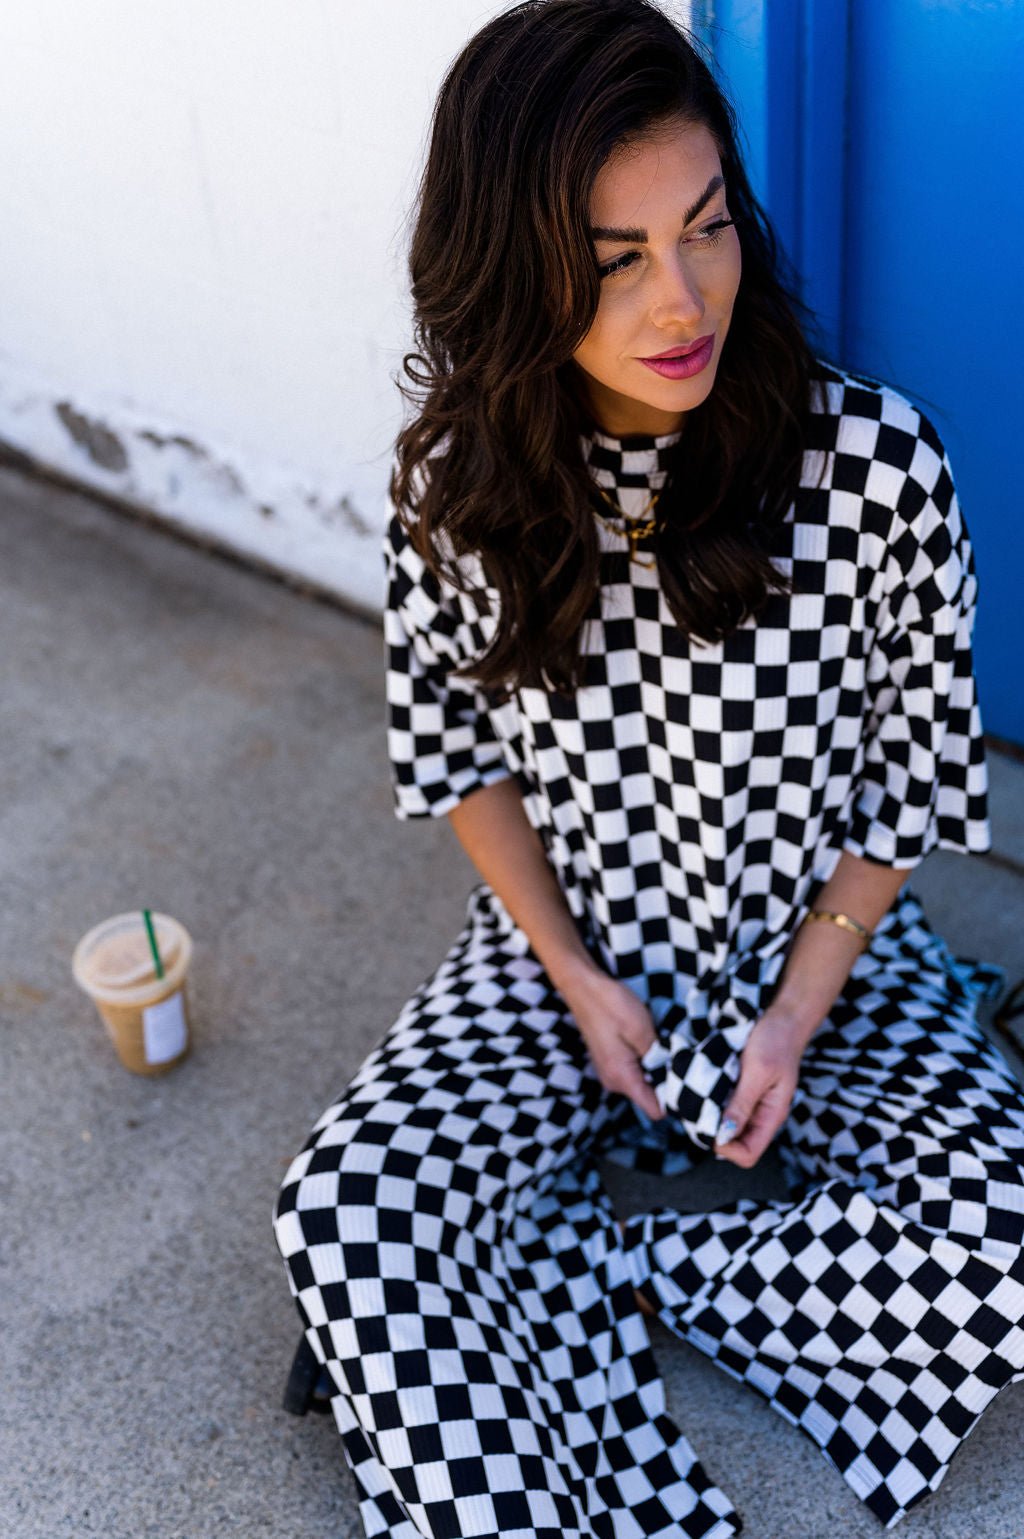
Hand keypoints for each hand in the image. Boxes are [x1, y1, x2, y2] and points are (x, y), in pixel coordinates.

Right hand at [561, 964, 665, 1122]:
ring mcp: (610, 1072)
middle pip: (651, 1096)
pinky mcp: (611, 1061)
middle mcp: (613, 1082)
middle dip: (666, 1078)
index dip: (675, 1099)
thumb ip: (659, 1057)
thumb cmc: (610, 1004)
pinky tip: (647, 1039)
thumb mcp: (641, 1029)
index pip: (655, 1110)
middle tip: (675, 1052)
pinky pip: (635, 1070)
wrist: (582, 985)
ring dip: (656, 1065)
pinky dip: (646, 1059)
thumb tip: (676, 1076)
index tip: (687, 1079)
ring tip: (660, 1042)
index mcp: (621, 1078)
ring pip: (644, 1081)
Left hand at [713, 1008, 809, 1167]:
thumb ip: (742, 1103)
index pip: (748, 1154)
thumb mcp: (758, 1071)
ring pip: (725, 1126)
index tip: (708, 1126)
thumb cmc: (776, 1041)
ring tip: (700, 1098)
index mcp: (771, 1116)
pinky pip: (723, 1106)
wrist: (783, 1018)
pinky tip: (704, 1087)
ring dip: (710, 1117)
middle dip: (713, 1133)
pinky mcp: (741, 1090)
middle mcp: (760, 1115)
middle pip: (734, 1144)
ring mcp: (750, 1103)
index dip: (726, 1148)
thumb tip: (723, 1135)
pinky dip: (711, 1101)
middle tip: (698, 1112)